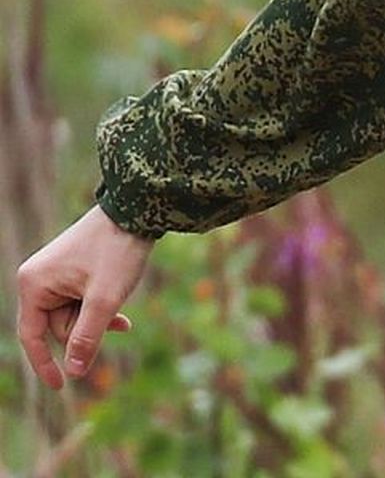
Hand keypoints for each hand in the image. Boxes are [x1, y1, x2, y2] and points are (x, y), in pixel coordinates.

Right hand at [16, 205, 153, 388]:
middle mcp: (37, 279)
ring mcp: (54, 274)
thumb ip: (88, 336)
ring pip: (74, 316)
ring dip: (99, 320)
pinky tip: (123, 319)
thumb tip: (74, 372)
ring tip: (124, 314)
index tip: (62, 388)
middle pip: (58, 327)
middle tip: (118, 322)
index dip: (46, 364)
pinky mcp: (71, 271)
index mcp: (33, 285)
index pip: (33, 336)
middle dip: (88, 330)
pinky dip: (100, 310)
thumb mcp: (105, 299)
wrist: (137, 210)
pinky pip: (81, 303)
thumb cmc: (118, 250)